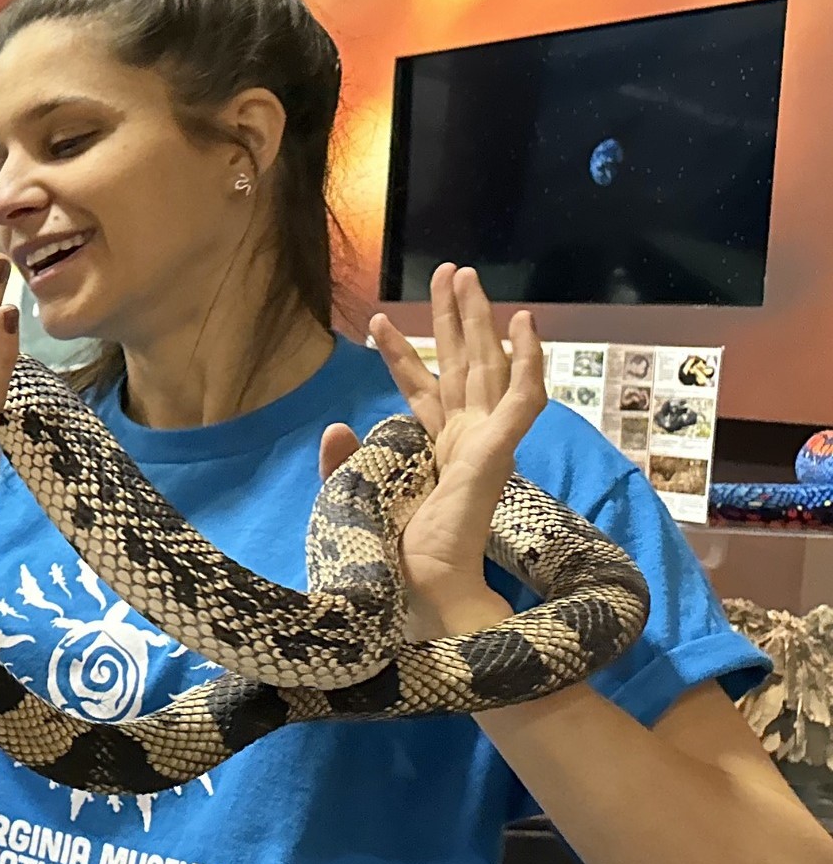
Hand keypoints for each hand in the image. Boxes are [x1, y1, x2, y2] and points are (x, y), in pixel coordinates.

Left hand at [320, 262, 545, 619]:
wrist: (422, 591)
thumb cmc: (395, 559)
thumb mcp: (357, 499)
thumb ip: (343, 464)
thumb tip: (335, 428)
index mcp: (435, 455)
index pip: (420, 392)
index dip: (401, 356)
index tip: (376, 322)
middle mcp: (464, 443)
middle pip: (458, 366)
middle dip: (450, 319)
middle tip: (446, 273)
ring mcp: (486, 445)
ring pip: (487, 365)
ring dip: (478, 319)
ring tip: (464, 275)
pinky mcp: (500, 451)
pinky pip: (524, 396)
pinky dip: (529, 358)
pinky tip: (524, 322)